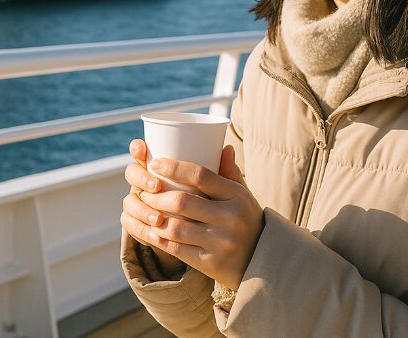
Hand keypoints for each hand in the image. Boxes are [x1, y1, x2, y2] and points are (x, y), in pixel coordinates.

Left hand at [121, 141, 263, 290]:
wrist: (262, 260)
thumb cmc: (246, 220)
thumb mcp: (243, 195)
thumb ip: (230, 172)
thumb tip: (224, 145)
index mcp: (236, 195)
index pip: (200, 175)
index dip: (174, 168)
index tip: (155, 164)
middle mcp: (230, 217)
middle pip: (182, 202)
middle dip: (157, 196)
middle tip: (145, 191)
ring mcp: (220, 242)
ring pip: (175, 227)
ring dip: (155, 217)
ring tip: (146, 210)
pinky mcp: (210, 262)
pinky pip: (176, 249)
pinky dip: (160, 238)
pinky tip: (152, 230)